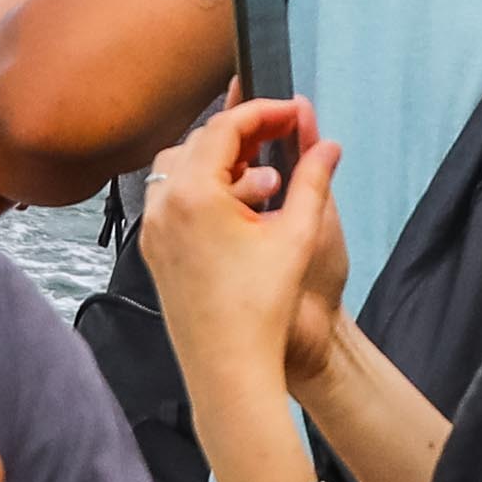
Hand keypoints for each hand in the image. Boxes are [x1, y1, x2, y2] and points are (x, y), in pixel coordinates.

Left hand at [140, 101, 348, 405]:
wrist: (228, 370)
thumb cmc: (263, 307)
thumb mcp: (298, 235)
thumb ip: (314, 180)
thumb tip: (328, 144)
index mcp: (193, 193)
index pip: (225, 127)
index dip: (263, 111)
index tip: (292, 111)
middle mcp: (163, 205)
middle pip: (199, 142)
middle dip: (243, 134)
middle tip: (282, 136)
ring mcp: (153, 229)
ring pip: (181, 168)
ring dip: (221, 162)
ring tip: (265, 179)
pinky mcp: (154, 250)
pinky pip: (173, 199)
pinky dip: (204, 190)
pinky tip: (242, 209)